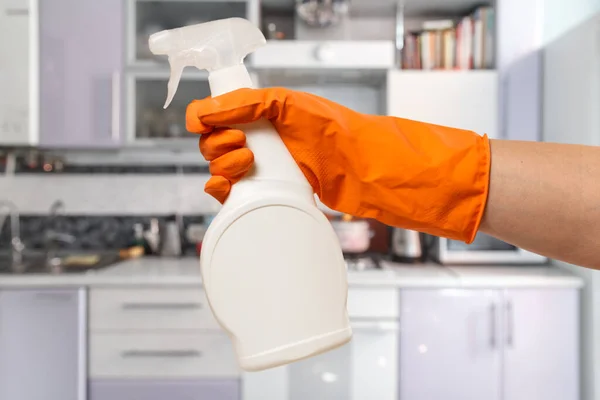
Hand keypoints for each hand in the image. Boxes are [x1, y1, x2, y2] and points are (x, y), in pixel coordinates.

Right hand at [186, 87, 489, 241]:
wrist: (358, 167)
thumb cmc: (331, 130)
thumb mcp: (287, 104)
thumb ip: (245, 103)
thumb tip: (201, 112)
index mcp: (257, 115)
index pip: (214, 117)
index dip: (207, 122)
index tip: (212, 126)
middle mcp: (256, 140)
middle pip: (211, 145)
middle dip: (219, 146)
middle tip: (244, 147)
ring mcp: (259, 168)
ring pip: (217, 170)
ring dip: (222, 168)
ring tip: (251, 164)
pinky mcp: (265, 193)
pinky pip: (229, 195)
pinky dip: (221, 192)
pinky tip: (230, 189)